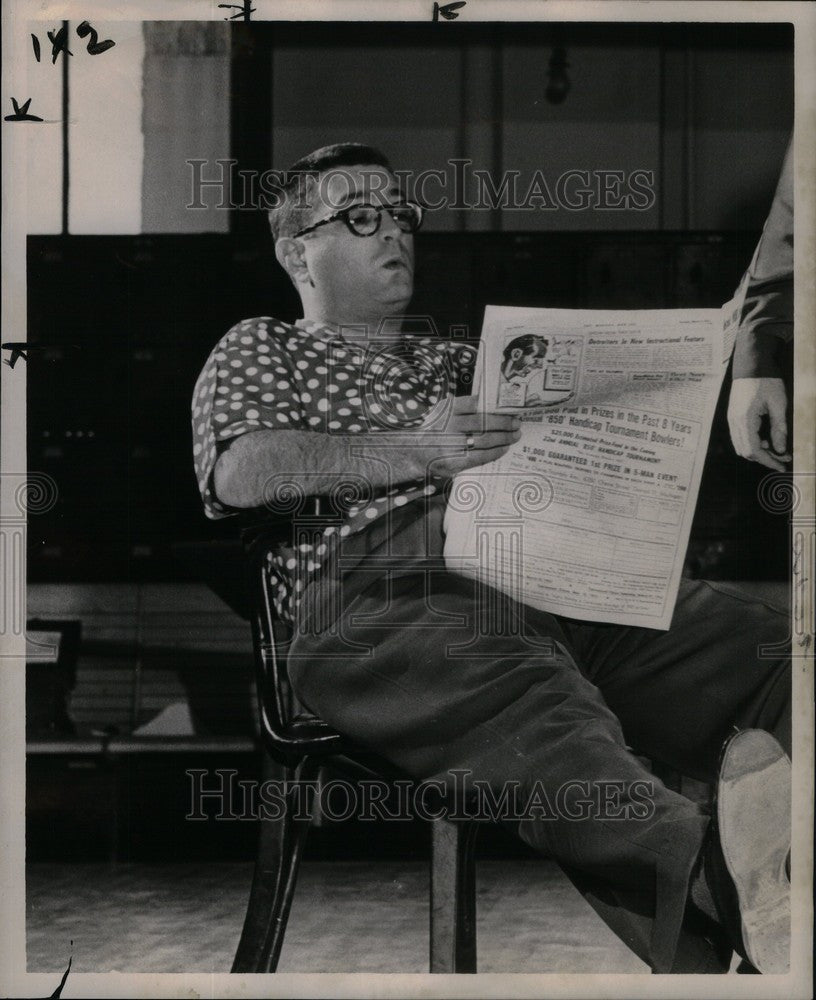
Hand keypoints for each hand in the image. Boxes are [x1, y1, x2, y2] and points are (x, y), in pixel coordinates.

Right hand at [407, 395, 521, 477]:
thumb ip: (465, 408)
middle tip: (517, 423)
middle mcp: (449, 425)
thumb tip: (497, 406)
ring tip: (515, 435)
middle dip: (506, 423)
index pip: (478, 404)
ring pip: (486, 439)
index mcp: (448, 409)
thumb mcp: (445, 412)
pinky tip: (504, 448)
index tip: (510, 408)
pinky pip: (482, 456)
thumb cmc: (438, 429)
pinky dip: (496, 452)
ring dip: (505, 438)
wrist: (416, 452)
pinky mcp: (455, 462)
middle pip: (485, 422)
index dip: (497, 407)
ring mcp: (451, 445)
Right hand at [727, 377, 790, 470]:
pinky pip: (740, 438)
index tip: (782, 465)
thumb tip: (780, 450)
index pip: (754, 450)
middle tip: (783, 458)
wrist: (751, 364)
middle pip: (746, 452)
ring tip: (775, 447)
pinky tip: (765, 438)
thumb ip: (779, 429)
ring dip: (758, 451)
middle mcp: (734, 422)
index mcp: (745, 420)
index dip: (768, 461)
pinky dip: (752, 443)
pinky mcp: (733, 417)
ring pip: (741, 446)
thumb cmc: (766, 381)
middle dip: (764, 458)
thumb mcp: (778, 404)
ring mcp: (731, 420)